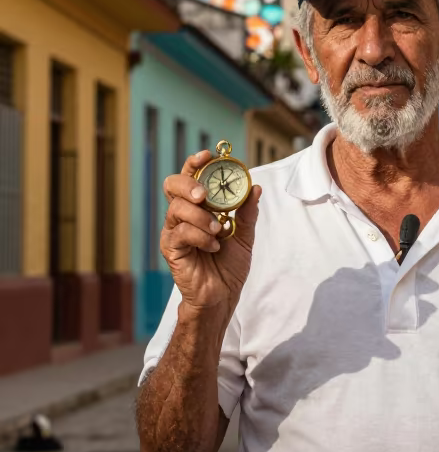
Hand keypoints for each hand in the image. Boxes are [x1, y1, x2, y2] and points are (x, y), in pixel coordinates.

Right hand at [161, 150, 261, 311]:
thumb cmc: (229, 266)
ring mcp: (173, 232)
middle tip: (204, 195)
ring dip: (201, 216)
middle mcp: (182, 215)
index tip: (207, 155)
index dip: (195, 163)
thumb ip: (247, 212)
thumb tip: (255, 187)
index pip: (190, 177)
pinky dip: (200, 236)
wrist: (222, 296)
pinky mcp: (171, 249)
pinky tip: (213, 246)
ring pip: (177, 209)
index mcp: (198, 207)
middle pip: (173, 185)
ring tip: (219, 230)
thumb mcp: (244, 236)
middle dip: (189, 184)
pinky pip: (180, 233)